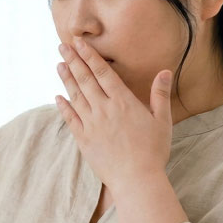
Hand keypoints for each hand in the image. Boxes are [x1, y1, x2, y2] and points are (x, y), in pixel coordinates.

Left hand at [54, 36, 172, 191]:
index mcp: (123, 102)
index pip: (103, 72)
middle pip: (85, 79)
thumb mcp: (162, 120)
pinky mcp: (83, 140)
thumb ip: (160, 94)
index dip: (89, 56)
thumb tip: (164, 71)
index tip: (79, 43)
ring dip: (66, 79)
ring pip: (75, 96)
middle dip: (73, 61)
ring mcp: (91, 124)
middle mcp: (104, 109)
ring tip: (59, 64)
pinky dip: (63, 106)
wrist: (136, 179)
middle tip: (62, 46)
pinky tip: (57, 97)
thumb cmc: (153, 151)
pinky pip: (70, 119)